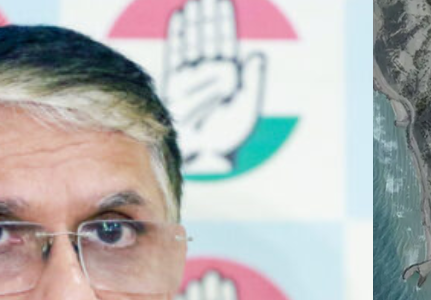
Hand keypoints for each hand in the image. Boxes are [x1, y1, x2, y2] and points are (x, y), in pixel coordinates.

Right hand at [161, 0, 265, 174]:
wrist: (206, 154)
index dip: (224, 22)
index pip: (225, 42)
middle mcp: (208, 72)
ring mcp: (190, 76)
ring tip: (194, 3)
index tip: (222, 2)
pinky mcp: (174, 82)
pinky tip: (180, 18)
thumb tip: (256, 55)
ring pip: (193, 42)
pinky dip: (178, 36)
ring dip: (194, 22)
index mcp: (228, 75)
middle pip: (208, 37)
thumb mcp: (247, 107)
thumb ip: (253, 81)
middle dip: (208, 16)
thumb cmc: (229, 134)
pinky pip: (176, 54)